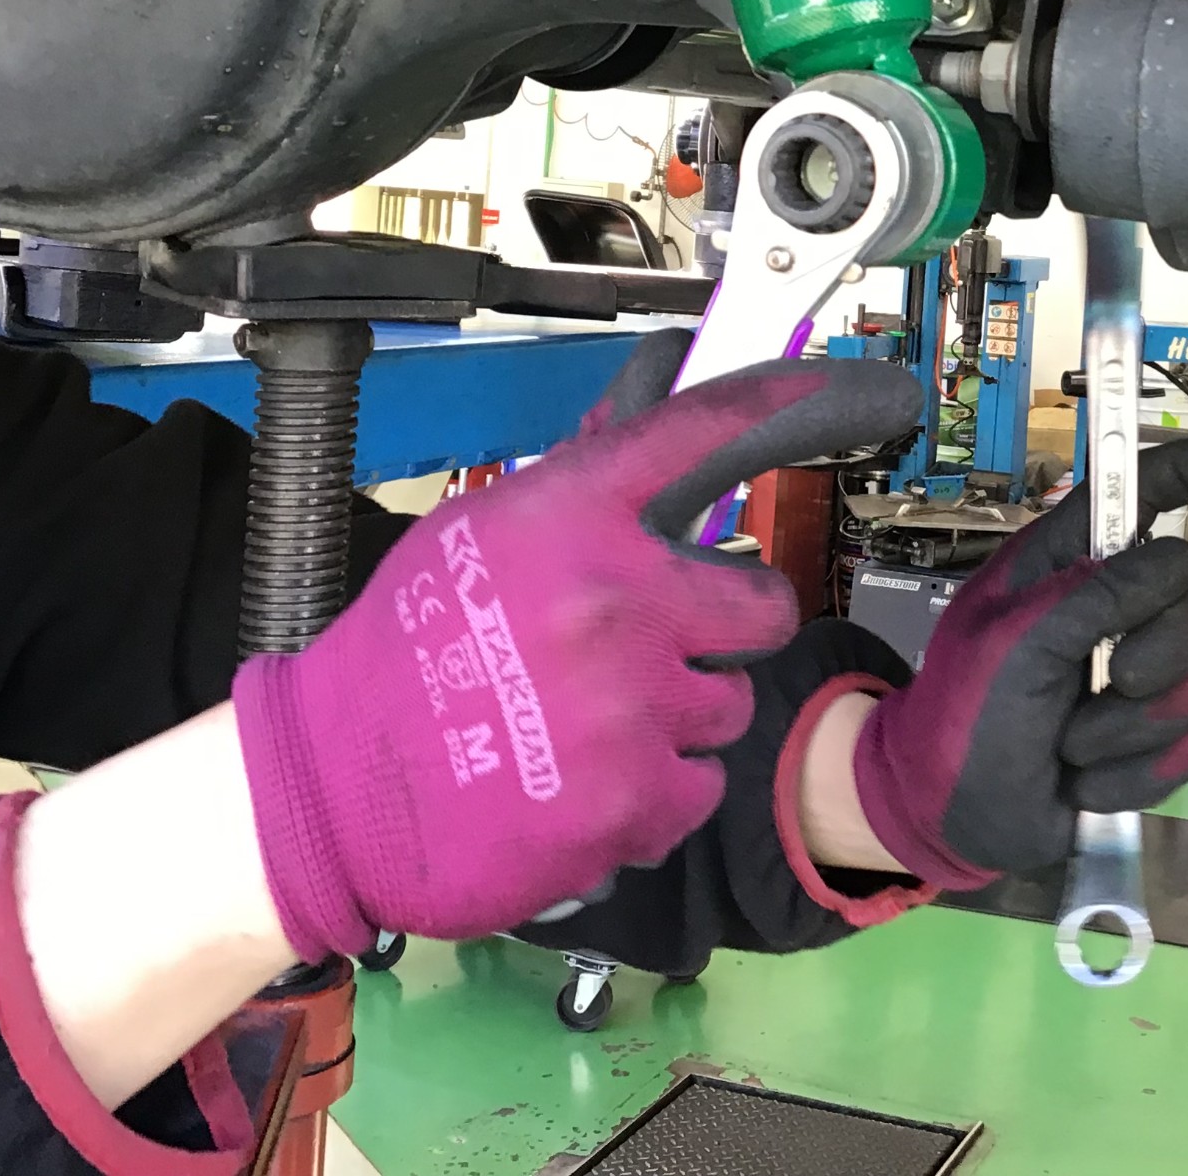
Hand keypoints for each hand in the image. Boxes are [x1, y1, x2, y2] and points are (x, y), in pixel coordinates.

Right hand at [232, 330, 921, 959]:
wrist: (334, 785)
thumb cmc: (404, 654)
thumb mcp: (479, 537)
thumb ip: (580, 488)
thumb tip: (652, 399)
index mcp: (572, 518)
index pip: (699, 437)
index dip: (779, 406)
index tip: (853, 386)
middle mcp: (617, 600)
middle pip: (762, 607)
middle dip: (722, 632)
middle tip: (657, 649)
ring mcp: (632, 706)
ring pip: (728, 707)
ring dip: (679, 722)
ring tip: (587, 727)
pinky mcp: (634, 801)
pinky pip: (698, 789)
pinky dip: (655, 798)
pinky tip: (584, 784)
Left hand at [850, 436, 1187, 885]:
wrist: (948, 819)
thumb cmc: (963, 714)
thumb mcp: (1014, 644)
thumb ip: (1093, 597)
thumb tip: (1179, 560)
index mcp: (1071, 562)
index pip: (1143, 491)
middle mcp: (1115, 609)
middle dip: (1164, 647)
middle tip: (1114, 679)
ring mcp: (1140, 677)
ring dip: (1128, 727)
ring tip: (1067, 745)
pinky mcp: (1152, 743)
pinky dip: (1130, 777)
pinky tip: (1080, 784)